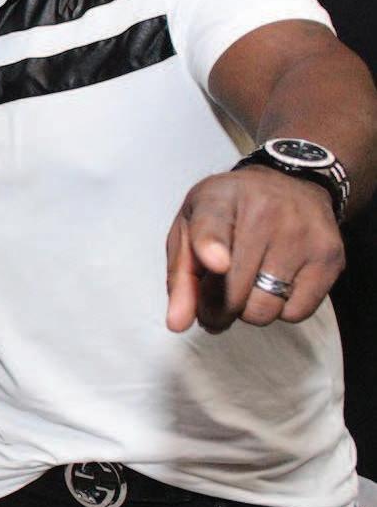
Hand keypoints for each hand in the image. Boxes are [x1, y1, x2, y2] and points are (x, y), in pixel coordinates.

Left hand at [166, 166, 343, 332]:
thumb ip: (180, 277)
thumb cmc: (229, 214)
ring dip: (248, 311)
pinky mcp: (329, 256)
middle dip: (216, 309)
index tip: (216, 263)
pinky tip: (275, 284)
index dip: (212, 247)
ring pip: (264, 309)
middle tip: (215, 299)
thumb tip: (177, 323)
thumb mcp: (190, 229)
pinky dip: (281, 310)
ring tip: (246, 287)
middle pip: (233, 293)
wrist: (289, 183)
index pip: (213, 226)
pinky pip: (296, 313)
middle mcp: (265, 212)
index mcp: (219, 199)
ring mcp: (302, 234)